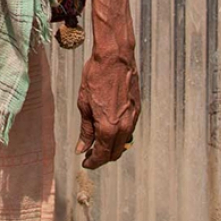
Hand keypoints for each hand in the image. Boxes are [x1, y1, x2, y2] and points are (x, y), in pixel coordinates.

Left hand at [76, 51, 139, 168]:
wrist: (114, 57)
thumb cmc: (96, 77)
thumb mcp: (84, 104)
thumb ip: (85, 130)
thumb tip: (82, 148)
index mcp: (108, 127)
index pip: (102, 155)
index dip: (92, 162)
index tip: (85, 162)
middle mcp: (124, 127)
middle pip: (114, 153)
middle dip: (101, 157)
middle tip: (89, 153)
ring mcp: (133, 119)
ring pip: (123, 143)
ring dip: (111, 146)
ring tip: (97, 141)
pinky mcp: (138, 110)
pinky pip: (129, 130)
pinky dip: (119, 134)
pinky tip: (108, 127)